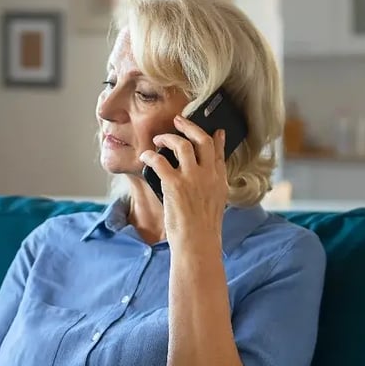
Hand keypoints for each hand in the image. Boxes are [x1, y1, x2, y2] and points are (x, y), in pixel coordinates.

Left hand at [140, 115, 227, 247]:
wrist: (197, 244)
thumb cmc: (202, 230)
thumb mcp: (214, 205)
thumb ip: (211, 187)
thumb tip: (204, 178)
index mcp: (219, 180)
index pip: (219, 152)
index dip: (216, 138)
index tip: (215, 130)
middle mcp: (208, 175)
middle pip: (202, 140)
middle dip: (189, 126)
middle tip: (178, 121)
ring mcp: (192, 178)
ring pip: (182, 144)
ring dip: (167, 138)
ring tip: (158, 139)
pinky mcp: (174, 185)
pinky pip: (159, 161)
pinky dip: (150, 156)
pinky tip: (145, 157)